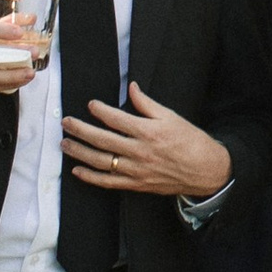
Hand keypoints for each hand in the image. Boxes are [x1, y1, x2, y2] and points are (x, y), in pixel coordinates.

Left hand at [63, 83, 231, 200]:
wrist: (205, 171)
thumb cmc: (191, 142)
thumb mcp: (172, 117)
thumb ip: (148, 103)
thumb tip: (132, 88)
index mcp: (148, 132)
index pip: (116, 119)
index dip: (100, 110)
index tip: (90, 104)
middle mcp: (139, 152)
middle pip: (102, 140)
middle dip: (80, 130)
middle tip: (66, 122)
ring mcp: (136, 170)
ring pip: (100, 161)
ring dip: (79, 152)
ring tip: (65, 143)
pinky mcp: (136, 184)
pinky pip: (108, 182)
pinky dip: (91, 177)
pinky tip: (77, 170)